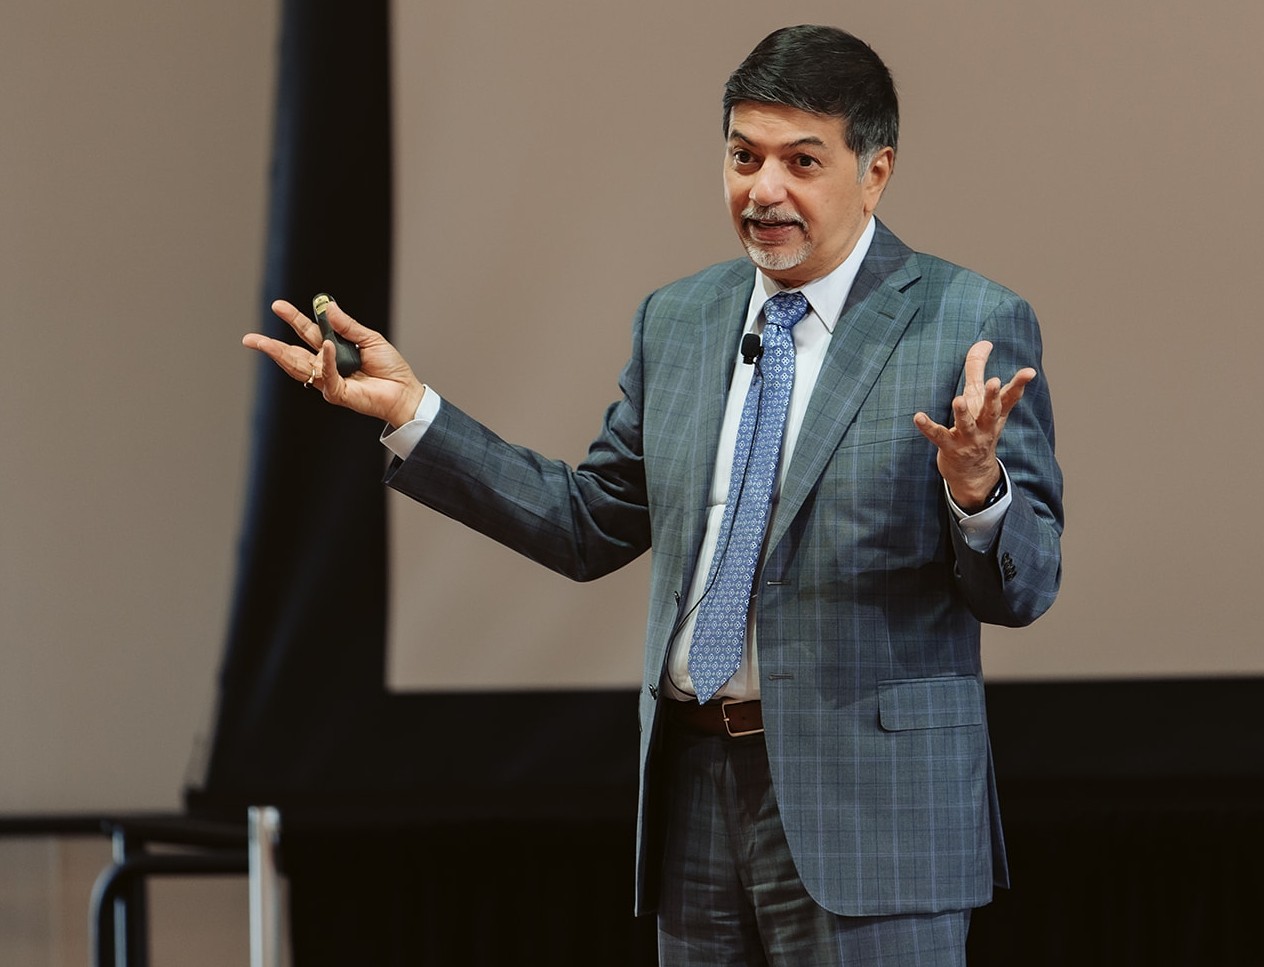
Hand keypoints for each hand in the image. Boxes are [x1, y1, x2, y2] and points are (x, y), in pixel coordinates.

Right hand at [242, 298, 424, 428]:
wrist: (404, 391)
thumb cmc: (390, 367)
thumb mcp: (369, 339)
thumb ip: (347, 325)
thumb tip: (327, 306)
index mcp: (332, 349)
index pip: (307, 332)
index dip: (293, 319)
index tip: (277, 306)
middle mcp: (326, 365)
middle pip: (293, 353)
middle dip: (271, 346)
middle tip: (250, 339)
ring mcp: (329, 380)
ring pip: (300, 367)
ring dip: (281, 355)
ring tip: (264, 344)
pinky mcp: (337, 393)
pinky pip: (326, 376)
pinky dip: (325, 360)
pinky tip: (325, 347)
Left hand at [913, 340, 1035, 511]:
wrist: (973, 473)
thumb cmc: (977, 428)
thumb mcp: (979, 400)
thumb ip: (978, 370)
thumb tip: (985, 342)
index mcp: (994, 414)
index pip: (1009, 397)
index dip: (1019, 384)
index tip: (1029, 372)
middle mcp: (984, 427)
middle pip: (991, 410)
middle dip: (992, 396)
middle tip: (994, 381)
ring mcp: (968, 439)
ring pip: (966, 425)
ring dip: (963, 413)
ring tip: (958, 400)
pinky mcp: (949, 448)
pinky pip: (938, 436)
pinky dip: (928, 427)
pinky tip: (918, 417)